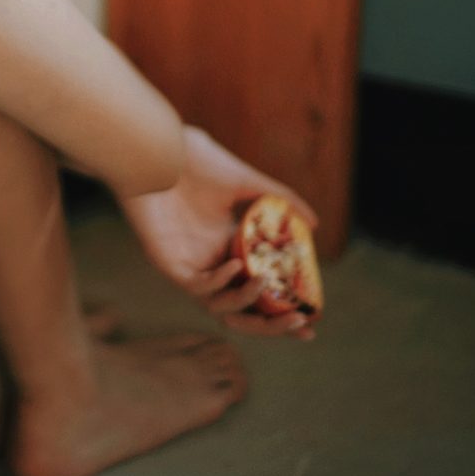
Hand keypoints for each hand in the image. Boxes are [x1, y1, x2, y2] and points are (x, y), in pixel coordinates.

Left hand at [119, 125, 320, 340]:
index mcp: (231, 246)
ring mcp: (192, 266)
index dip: (284, 307)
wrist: (160, 151)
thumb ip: (280, 199)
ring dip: (246, 302)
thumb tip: (313, 224)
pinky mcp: (170, 264)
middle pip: (245, 308)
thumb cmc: (196, 161)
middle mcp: (213, 262)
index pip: (261, 288)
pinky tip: (236, 265)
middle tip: (300, 324)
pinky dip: (219, 282)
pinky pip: (198, 287)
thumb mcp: (246, 181)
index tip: (313, 318)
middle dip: (272, 324)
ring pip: (221, 306)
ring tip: (264, 282)